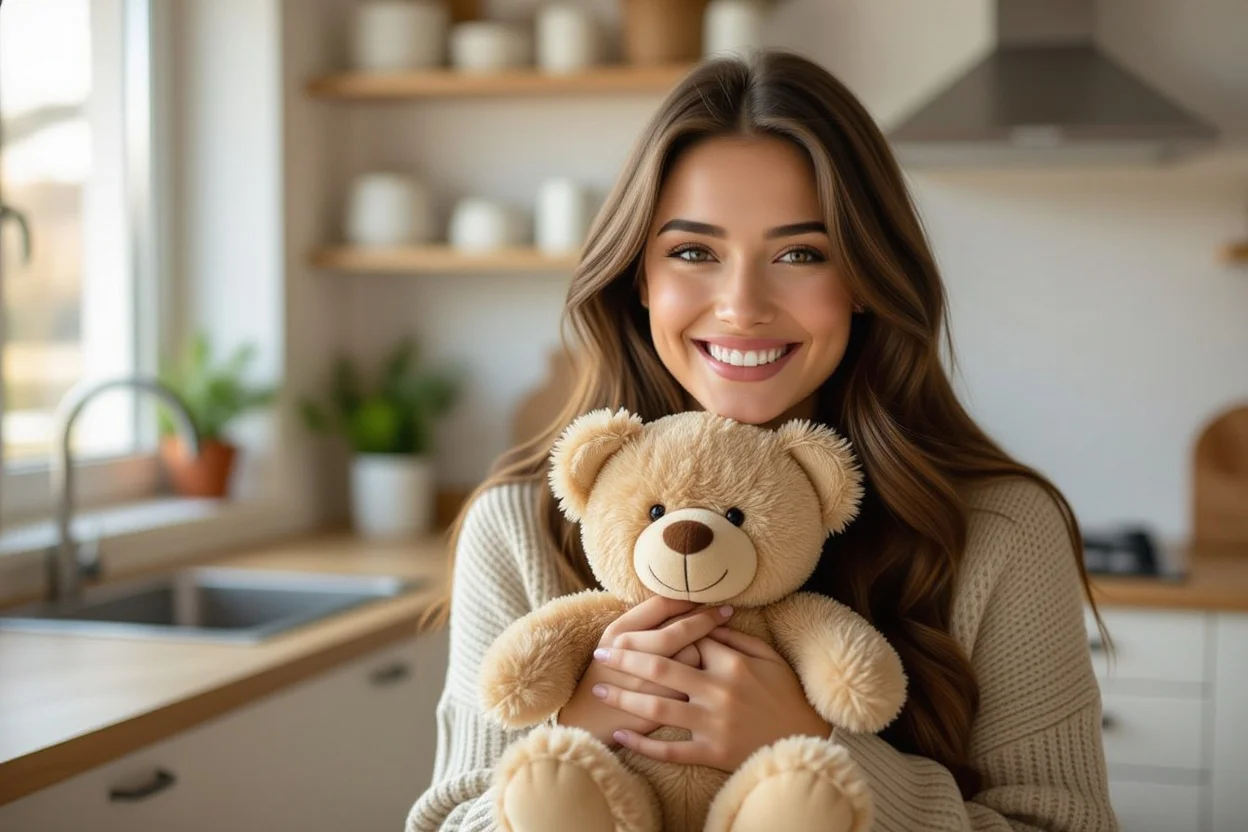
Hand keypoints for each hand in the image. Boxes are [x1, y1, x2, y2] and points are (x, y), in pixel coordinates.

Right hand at [557, 596, 733, 745]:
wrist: (587, 720)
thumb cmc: (605, 675)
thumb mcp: (613, 641)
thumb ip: (641, 621)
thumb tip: (679, 600)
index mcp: (618, 632)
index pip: (661, 606)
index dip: (687, 600)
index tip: (706, 596)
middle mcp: (629, 651)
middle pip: (679, 630)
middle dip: (705, 620)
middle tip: (726, 612)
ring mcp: (644, 680)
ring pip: (689, 658)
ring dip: (705, 651)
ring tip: (717, 643)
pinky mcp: (656, 705)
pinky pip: (691, 686)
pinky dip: (702, 680)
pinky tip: (709, 674)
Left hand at [590, 626, 832, 771]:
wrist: (806, 742)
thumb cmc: (787, 696)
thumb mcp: (770, 659)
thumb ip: (737, 640)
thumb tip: (709, 620)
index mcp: (731, 664)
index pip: (686, 641)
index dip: (662, 635)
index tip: (639, 630)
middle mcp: (717, 691)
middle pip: (660, 668)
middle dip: (625, 659)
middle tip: (601, 653)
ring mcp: (712, 723)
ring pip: (657, 708)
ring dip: (624, 697)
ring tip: (600, 688)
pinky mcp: (711, 752)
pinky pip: (671, 749)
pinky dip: (644, 744)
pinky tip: (621, 736)